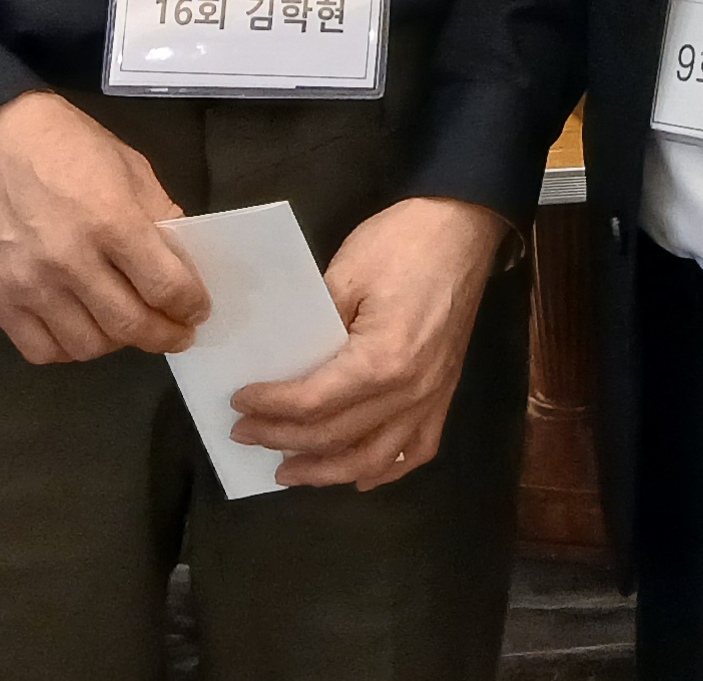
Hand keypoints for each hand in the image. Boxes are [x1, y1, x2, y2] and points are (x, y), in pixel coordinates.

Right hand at [0, 92, 207, 365]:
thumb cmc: (66, 144)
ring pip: (87, 346)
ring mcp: (28, 283)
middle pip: (129, 325)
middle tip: (176, 332)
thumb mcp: (129, 166)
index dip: (190, 306)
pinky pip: (40, 349)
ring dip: (117, 343)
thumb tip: (180, 263)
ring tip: (127, 326)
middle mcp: (69, 260)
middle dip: (164, 335)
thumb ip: (158, 216)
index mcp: (111, 219)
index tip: (197, 310)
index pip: (165, 286)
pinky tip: (82, 329)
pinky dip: (68, 349)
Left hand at [230, 196, 513, 488]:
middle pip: (335, 435)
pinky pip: (416, 450)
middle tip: (244, 434)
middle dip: (282, 439)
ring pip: (373, 459)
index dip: (271, 406)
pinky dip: (386, 470)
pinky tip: (358, 475)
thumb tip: (282, 362)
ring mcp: (432, 396)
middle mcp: (409, 390)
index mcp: (382, 360)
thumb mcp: (346, 272)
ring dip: (326, 471)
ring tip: (288, 470)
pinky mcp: (445, 392)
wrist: (463, 227)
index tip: (239, 402)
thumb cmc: (402, 243)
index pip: (313, 402)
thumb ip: (315, 326)